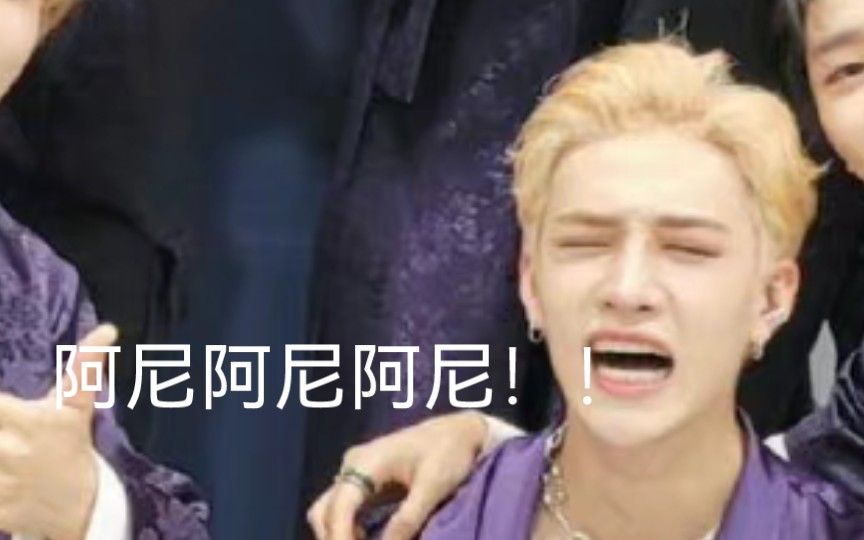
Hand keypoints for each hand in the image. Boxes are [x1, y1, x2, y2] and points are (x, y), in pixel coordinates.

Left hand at [0, 324, 116, 539]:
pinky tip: (2, 472)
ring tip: (4, 446)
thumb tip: (108, 329)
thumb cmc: (71, 447)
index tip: (3, 408)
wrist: (83, 508)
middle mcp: (14, 450)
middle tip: (4, 428)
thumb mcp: (76, 407)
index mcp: (33, 421)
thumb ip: (84, 366)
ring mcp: (4, 483)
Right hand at [308, 411, 488, 539]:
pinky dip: (348, 529)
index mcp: (367, 462)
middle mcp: (353, 464)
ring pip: (330, 510)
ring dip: (339, 534)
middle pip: (325, 511)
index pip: (340, 507)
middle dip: (335, 538)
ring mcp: (356, 470)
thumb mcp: (433, 487)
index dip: (340, 538)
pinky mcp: (365, 478)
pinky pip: (344, 508)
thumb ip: (408, 520)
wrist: (460, 430)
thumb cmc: (449, 452)